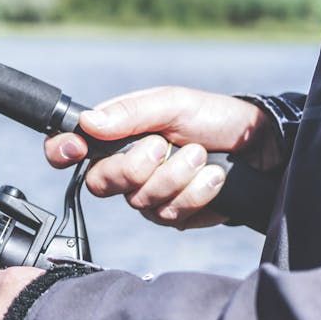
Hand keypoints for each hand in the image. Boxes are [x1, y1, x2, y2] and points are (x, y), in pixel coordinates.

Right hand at [43, 87, 278, 229]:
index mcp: (117, 136)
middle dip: (136, 166)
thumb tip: (88, 123)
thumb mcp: (173, 103)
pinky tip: (214, 178)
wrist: (259, 147)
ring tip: (202, 157)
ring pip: (140, 201)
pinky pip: (171, 215)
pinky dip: (197, 193)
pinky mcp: (174, 216)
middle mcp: (126, 169)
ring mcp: (148, 196)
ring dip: (177, 176)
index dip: (61, 150)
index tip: (74, 149)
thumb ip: (130, 113)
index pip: (71, 147)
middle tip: (164, 145)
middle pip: (101, 182)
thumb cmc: (213, 117)